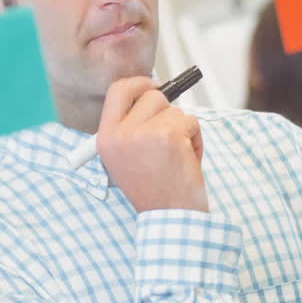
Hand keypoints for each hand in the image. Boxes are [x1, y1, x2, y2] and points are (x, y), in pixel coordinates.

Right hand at [96, 76, 208, 212]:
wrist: (169, 218)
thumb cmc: (155, 191)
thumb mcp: (128, 158)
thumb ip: (133, 127)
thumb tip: (154, 93)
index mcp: (106, 138)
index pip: (118, 90)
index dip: (139, 84)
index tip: (154, 87)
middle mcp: (120, 134)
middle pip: (152, 96)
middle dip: (168, 112)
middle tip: (171, 137)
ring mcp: (144, 133)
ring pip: (175, 110)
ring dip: (183, 130)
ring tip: (176, 157)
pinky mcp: (169, 136)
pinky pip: (191, 121)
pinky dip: (195, 139)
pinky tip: (187, 161)